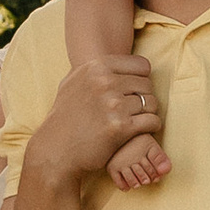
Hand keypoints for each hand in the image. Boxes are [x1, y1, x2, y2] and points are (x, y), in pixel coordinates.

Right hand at [25, 52, 161, 188]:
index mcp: (96, 67)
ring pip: (152, 103)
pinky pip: (152, 121)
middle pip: (147, 84)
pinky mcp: (121, 127)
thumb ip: (91, 71)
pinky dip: (152, 126)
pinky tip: (143, 129)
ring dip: (149, 113)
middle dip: (145, 97)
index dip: (141, 79)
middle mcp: (105, 82)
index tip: (135, 91)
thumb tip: (107, 60)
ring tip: (139, 120)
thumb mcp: (71, 83)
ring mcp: (113, 104)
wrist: (56, 150)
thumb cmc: (64, 118)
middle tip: (136, 109)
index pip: (141, 65)